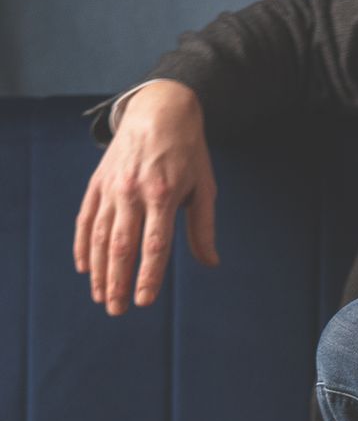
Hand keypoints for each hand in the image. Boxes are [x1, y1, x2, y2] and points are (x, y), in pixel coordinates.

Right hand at [74, 81, 219, 312]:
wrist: (160, 110)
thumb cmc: (188, 153)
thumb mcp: (204, 187)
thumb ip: (203, 228)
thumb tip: (210, 263)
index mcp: (162, 195)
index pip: (154, 245)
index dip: (148, 276)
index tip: (144, 301)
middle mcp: (133, 193)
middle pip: (121, 246)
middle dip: (117, 281)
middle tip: (116, 310)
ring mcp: (111, 187)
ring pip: (100, 236)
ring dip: (98, 269)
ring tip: (100, 296)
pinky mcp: (98, 182)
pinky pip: (86, 218)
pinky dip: (83, 244)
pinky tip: (84, 267)